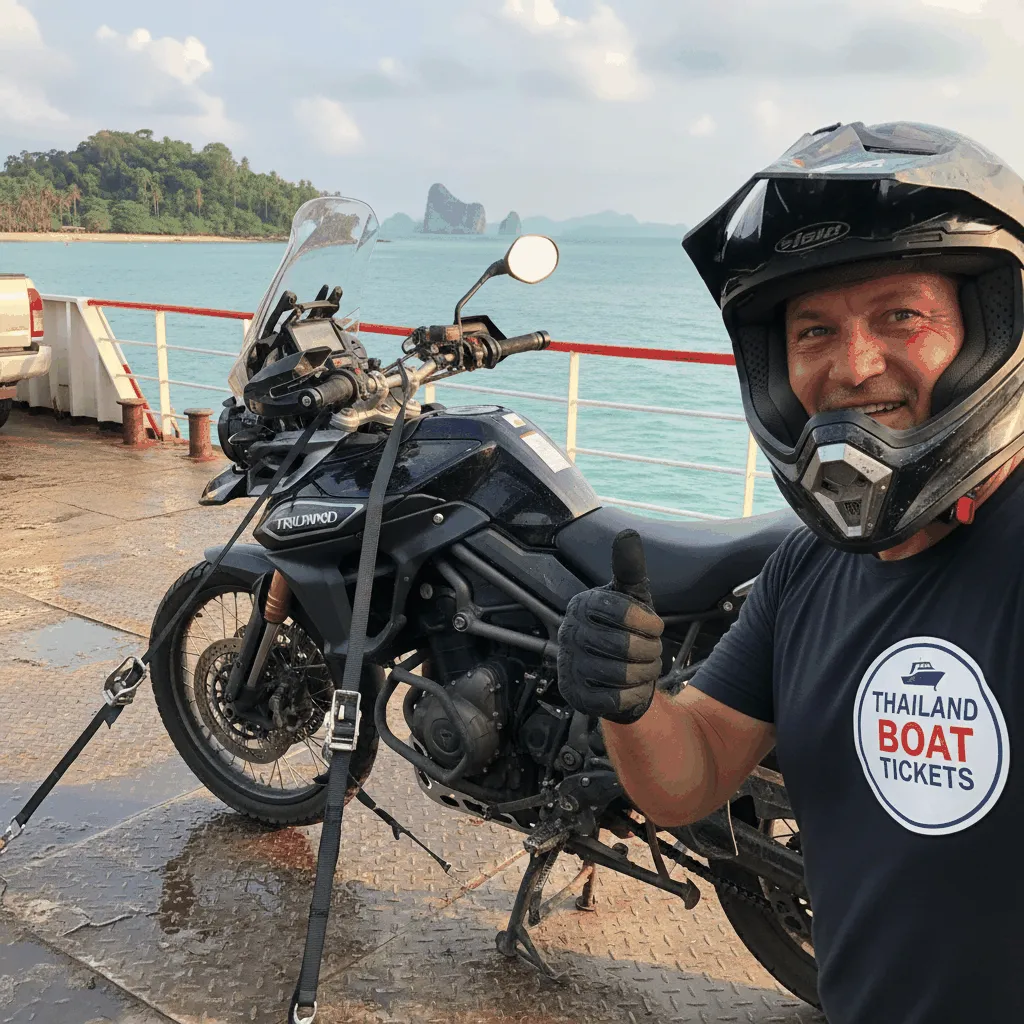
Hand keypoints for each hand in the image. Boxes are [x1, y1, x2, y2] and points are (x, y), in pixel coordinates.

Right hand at [557, 529, 663, 724]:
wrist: (616, 675)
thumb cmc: (626, 630)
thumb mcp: (632, 598)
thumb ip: (630, 569)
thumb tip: (627, 534)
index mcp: (582, 605)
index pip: (619, 611)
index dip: (647, 622)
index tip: (657, 627)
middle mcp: (568, 634)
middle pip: (623, 645)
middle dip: (650, 651)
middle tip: (653, 651)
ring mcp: (569, 666)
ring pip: (620, 674)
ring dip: (645, 673)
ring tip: (647, 668)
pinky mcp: (575, 696)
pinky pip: (614, 700)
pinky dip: (635, 695)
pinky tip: (636, 687)